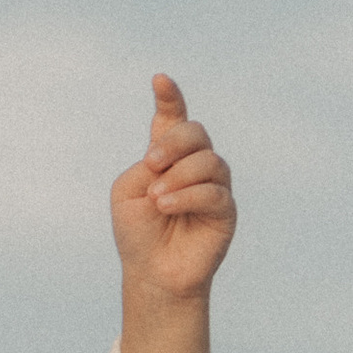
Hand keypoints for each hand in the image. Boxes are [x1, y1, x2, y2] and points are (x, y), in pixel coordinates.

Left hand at [111, 74, 236, 306]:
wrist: (151, 272)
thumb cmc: (137, 232)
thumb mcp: (127, 191)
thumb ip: (147, 166)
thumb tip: (178, 162)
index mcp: (166, 155)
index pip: (172, 119)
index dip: (169, 98)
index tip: (159, 80)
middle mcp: (194, 165)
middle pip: (195, 132)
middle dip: (173, 142)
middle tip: (151, 163)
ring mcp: (213, 185)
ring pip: (207, 161)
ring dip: (178, 175)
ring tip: (157, 198)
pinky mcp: (225, 210)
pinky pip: (214, 192)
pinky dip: (188, 195)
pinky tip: (166, 205)